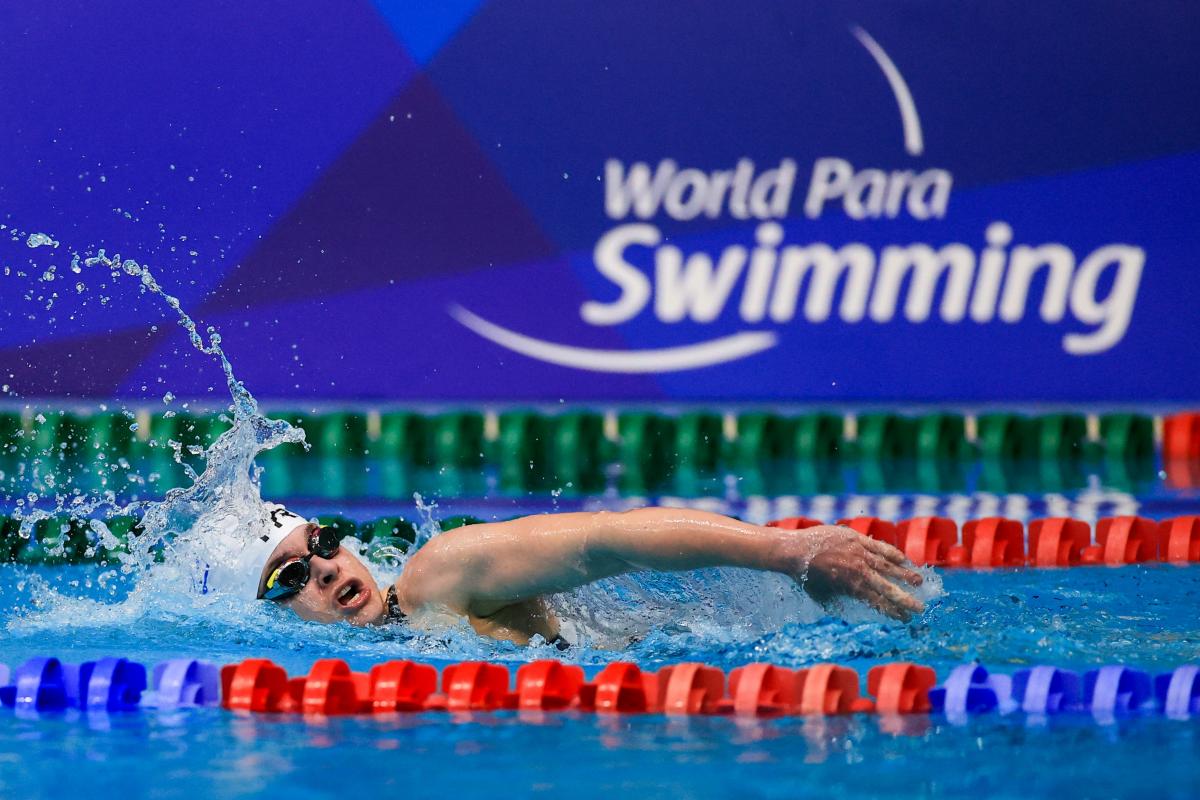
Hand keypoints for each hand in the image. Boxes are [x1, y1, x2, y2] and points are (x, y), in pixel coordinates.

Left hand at [776, 525, 924, 620]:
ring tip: (919, 582)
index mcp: (850, 587)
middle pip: (887, 587)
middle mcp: (858, 570)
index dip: (892, 612)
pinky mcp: (856, 538)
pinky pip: (879, 547)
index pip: (878, 602)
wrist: (793, 550)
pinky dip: (892, 553)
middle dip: (905, 599)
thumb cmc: (804, 576)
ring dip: (904, 574)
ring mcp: (858, 552)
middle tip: (920, 609)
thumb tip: (849, 614)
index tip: (904, 619)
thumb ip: (838, 605)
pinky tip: (903, 560)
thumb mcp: (822, 597)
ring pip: (887, 565)